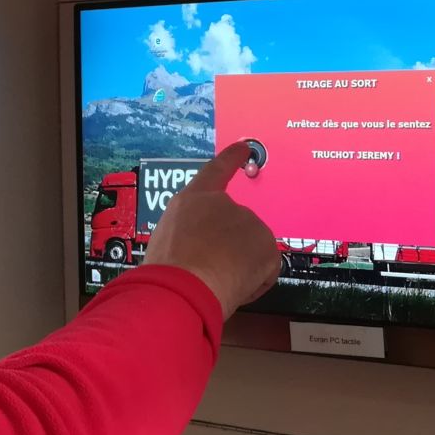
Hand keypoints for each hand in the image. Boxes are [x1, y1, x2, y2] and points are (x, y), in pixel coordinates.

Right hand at [142, 142, 281, 315]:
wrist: (184, 285)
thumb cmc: (168, 269)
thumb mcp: (168, 240)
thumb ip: (190, 234)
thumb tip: (203, 248)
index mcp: (193, 200)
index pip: (216, 171)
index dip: (231, 159)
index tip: (243, 147)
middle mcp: (224, 204)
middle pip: (235, 226)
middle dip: (228, 248)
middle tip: (208, 268)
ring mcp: (249, 222)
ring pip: (250, 250)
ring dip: (239, 267)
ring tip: (215, 279)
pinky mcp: (267, 246)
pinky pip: (264, 270)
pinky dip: (253, 283)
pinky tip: (233, 287)